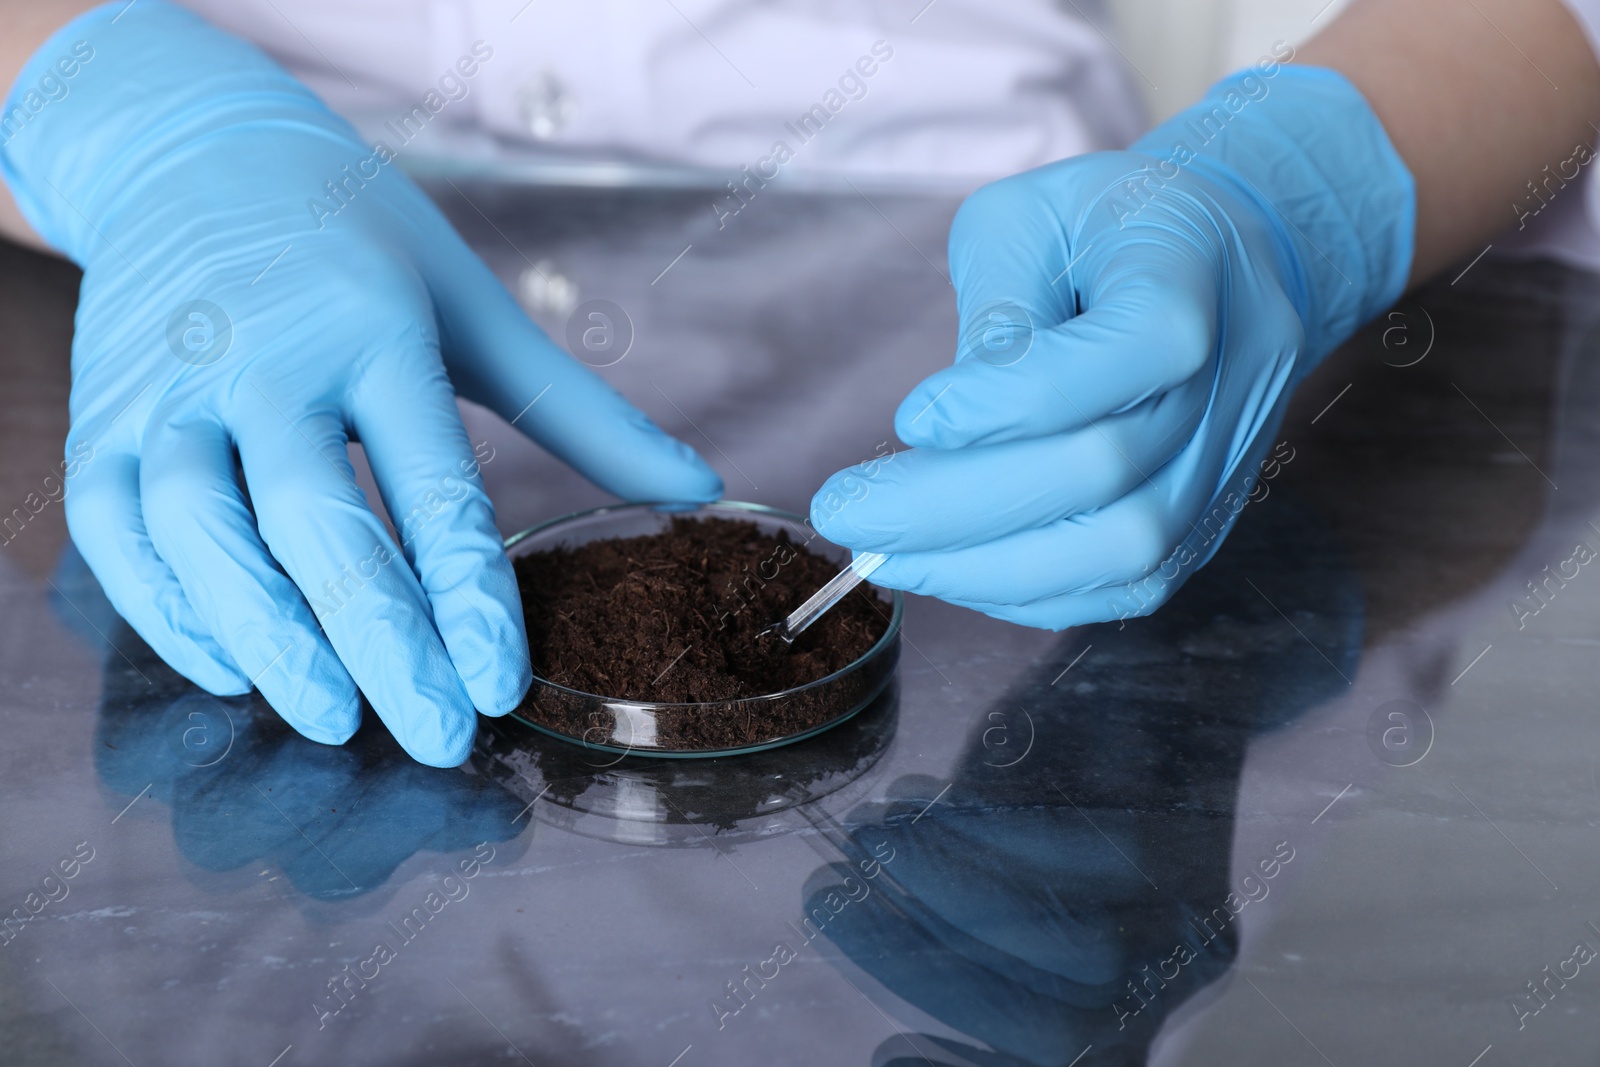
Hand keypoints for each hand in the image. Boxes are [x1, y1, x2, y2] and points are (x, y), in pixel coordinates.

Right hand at [3, 3, 720, 763]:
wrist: (192, 151)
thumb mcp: (476, 309)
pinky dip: (166, 607)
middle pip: (314, 516)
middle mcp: (263, 357)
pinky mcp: (99, 416)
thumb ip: (584, 412)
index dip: (467, 593)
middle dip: (378, 639)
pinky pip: (115, 528)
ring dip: (263, 634)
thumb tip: (700, 488)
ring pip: (197, 527)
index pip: (430, 480)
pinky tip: (234, 669)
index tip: (501, 687)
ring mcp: (168, 387)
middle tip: (435, 737)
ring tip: (331, 720)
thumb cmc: (360, 242)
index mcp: (374, 327)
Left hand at [812, 66, 1411, 627]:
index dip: (1014, 399)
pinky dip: (1030, 592)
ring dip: (988, 567)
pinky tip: (950, 570)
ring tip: (886, 556)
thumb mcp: (1026, 217)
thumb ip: (996, 304)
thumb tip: (948, 427)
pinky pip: (1126, 585)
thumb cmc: (1099, 228)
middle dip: (960, 505)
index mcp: (1193, 265)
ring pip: (1124, 549)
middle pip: (1110, 467)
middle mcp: (1236, 370)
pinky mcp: (1208, 517)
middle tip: (849, 515)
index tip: (910, 418)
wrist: (1217, 258)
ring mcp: (1230, 456)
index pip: (1137, 346)